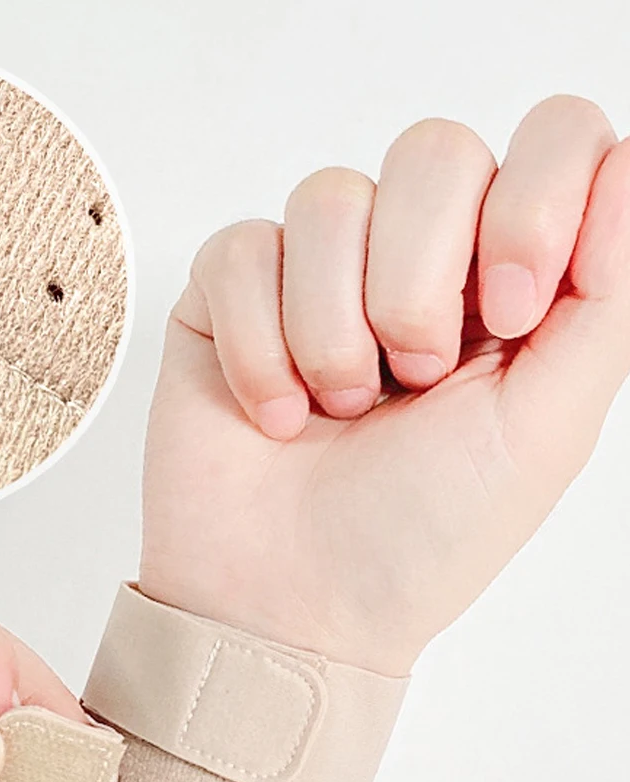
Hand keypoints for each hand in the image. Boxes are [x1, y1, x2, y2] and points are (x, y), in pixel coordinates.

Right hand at [141, 96, 629, 675]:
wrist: (289, 604)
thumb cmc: (418, 537)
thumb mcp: (549, 425)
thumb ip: (608, 294)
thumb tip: (621, 168)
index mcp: (503, 282)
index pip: (550, 141)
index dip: (534, 203)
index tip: (507, 314)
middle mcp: (411, 262)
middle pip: (433, 151)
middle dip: (418, 283)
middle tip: (411, 381)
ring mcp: (313, 274)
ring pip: (329, 198)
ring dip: (332, 328)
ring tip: (334, 408)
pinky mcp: (228, 295)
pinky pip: (242, 249)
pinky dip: (259, 344)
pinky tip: (270, 411)